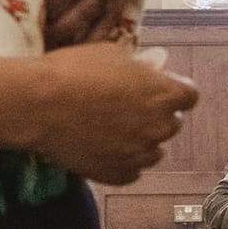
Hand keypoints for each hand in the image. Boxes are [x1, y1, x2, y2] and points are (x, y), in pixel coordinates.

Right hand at [25, 43, 195, 184]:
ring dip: (140, 140)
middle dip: (156, 115)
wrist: (38, 104)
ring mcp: (140, 154)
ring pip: (153, 150)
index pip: (189, 96)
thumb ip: (141, 65)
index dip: (174, 91)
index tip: (157, 88)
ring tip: (111, 129)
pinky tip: (101, 147)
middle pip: (172, 123)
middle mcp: (160, 126)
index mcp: (166, 94)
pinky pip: (132, 170)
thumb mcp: (114, 54)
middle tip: (127, 108)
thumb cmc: (74, 70)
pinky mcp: (119, 174)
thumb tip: (153, 67)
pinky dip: (122, 160)